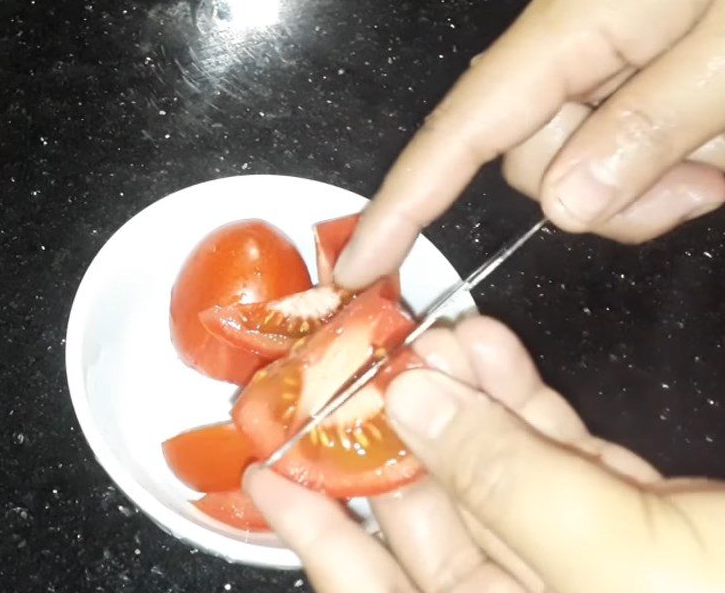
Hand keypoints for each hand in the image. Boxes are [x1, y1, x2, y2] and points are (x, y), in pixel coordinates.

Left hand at [245, 317, 724, 592]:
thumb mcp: (623, 569)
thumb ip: (511, 486)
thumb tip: (416, 398)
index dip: (324, 541)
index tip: (264, 475)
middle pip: (435, 529)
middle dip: (392, 443)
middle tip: (339, 377)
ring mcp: (594, 565)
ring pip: (498, 479)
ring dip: (460, 402)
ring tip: (420, 338)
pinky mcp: (644, 518)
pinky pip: (565, 456)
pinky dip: (527, 399)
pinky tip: (491, 346)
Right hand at [335, 0, 724, 289]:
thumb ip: (649, 129)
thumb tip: (562, 206)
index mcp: (574, 20)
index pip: (459, 130)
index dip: (404, 204)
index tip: (361, 264)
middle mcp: (563, 25)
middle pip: (535, 160)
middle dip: (613, 196)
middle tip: (705, 178)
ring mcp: (591, 28)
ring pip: (580, 148)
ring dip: (651, 170)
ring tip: (723, 138)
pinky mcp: (620, 31)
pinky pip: (610, 114)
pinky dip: (661, 139)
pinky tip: (713, 118)